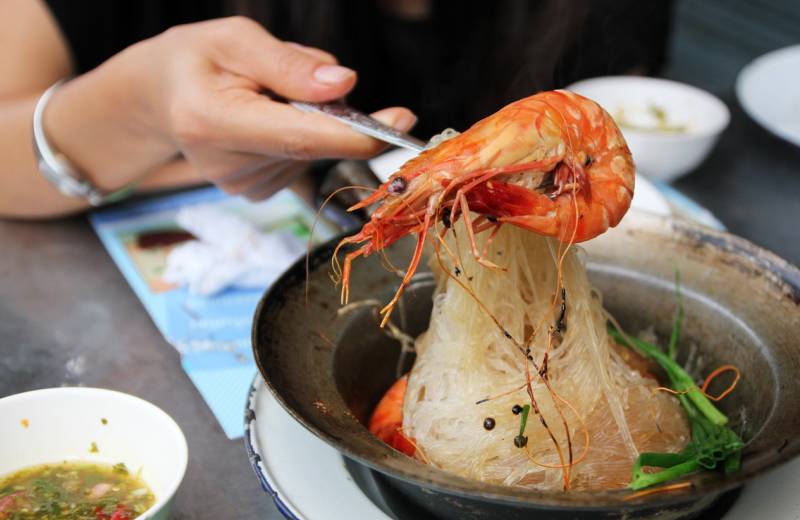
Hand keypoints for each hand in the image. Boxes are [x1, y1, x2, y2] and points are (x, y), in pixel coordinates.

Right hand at [82, 17, 416, 199]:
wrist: (159, 97)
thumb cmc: (195, 60)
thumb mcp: (236, 39)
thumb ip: (289, 65)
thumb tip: (344, 84)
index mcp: (215, 123)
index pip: (299, 137)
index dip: (355, 133)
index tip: (401, 123)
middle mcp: (229, 166)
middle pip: (313, 146)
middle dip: (338, 115)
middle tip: (322, 80)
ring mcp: (242, 186)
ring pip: (312, 152)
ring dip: (314, 120)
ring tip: (272, 96)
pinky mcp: (256, 192)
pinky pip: (303, 161)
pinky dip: (303, 136)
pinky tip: (272, 119)